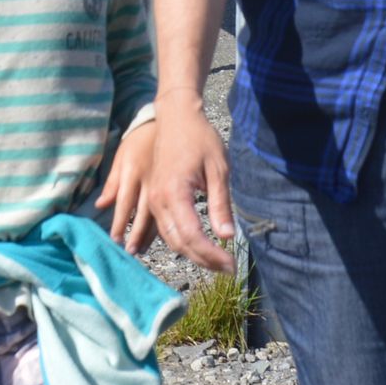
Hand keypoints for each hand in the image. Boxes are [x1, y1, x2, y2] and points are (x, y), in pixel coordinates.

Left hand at [98, 115, 161, 250]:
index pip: (124, 203)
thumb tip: (100, 205)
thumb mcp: (123, 154)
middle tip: (130, 253)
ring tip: (142, 251)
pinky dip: (166, 223)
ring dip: (150, 234)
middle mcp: (148, 180)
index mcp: (133, 171)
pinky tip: (162, 236)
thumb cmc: (142, 139)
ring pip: (158, 213)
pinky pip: (172, 207)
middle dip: (136, 235)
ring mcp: (164, 183)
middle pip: (141, 214)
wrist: (174, 119)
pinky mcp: (178, 185)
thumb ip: (112, 182)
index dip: (120, 224)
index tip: (115, 242)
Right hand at [139, 96, 238, 269]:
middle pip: (179, 244)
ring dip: (193, 254)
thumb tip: (227, 236)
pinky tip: (198, 248)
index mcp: (174, 194)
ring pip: (170, 240)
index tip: (231, 264)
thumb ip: (220, 204)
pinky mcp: (155, 199)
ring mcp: (154, 201)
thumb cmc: (200, 139)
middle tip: (228, 268)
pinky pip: (165, 230)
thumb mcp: (218, 169)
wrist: (176, 117)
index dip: (212, 255)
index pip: (192, 237)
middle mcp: (159, 202)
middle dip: (204, 260)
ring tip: (217, 262)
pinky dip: (181, 243)